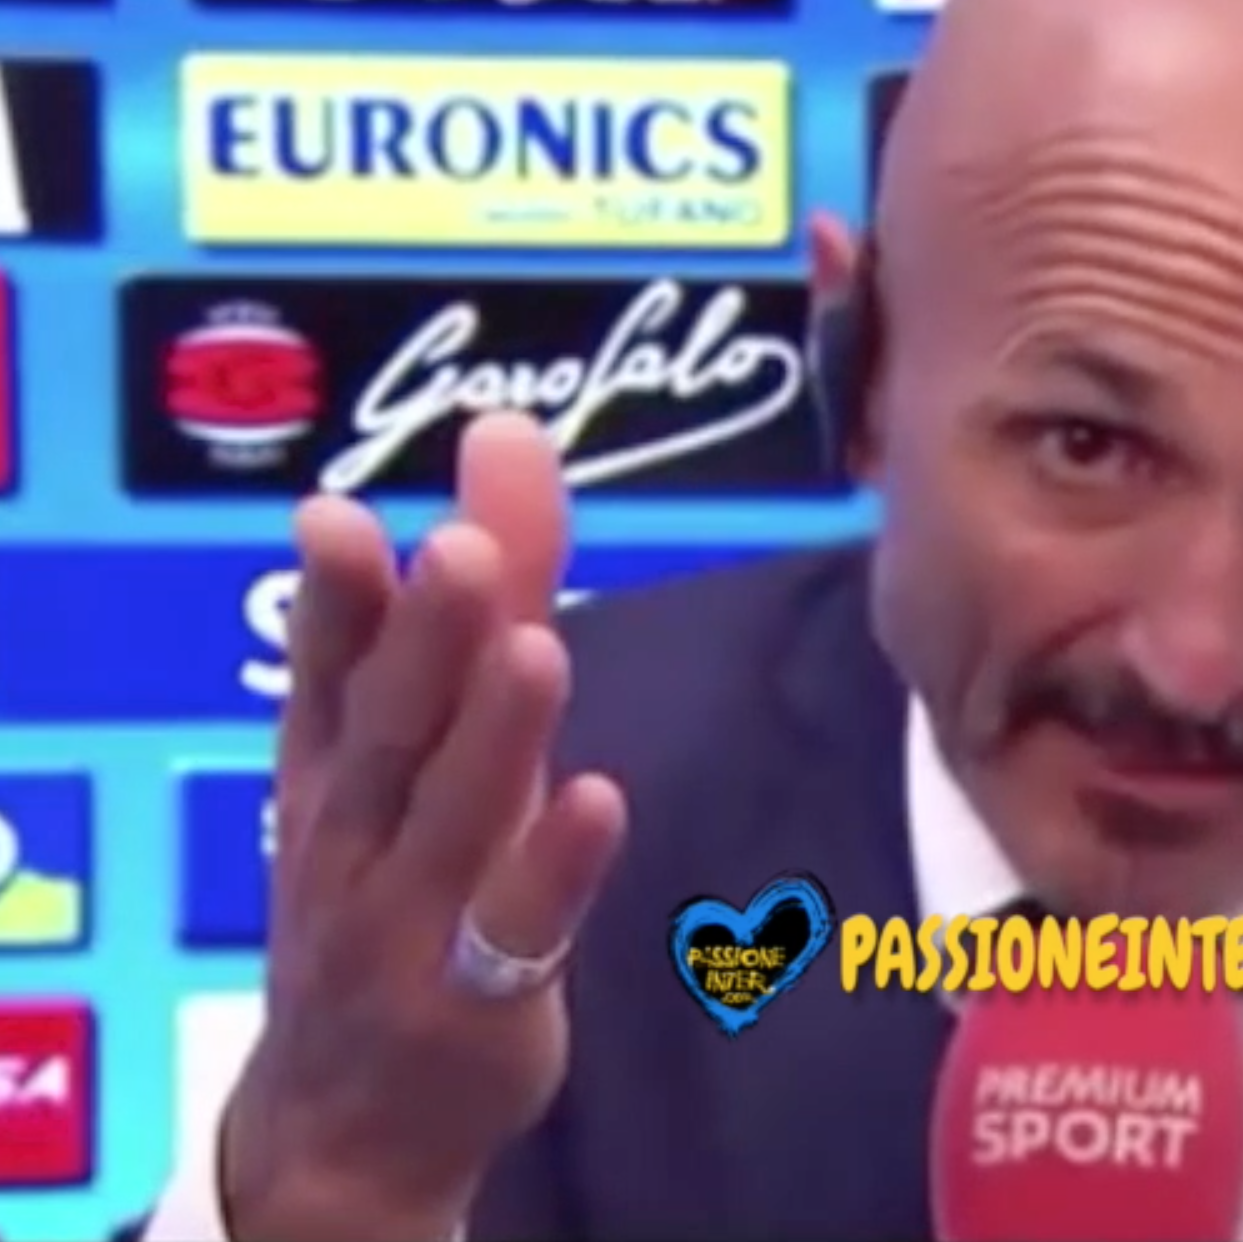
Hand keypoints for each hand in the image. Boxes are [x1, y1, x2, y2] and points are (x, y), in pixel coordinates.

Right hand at [220, 413, 628, 1241]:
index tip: (337, 514)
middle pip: (388, 730)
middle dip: (420, 641)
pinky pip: (516, 932)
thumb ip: (470, 603)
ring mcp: (409, 923)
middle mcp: (357, 836)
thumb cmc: (384, 895)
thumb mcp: (410, 755)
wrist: (344, 1118)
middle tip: (458, 549)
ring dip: (491, 737)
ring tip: (533, 650)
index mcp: (333, 768)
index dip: (336, 595)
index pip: (329, 669)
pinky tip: (599, 802)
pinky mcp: (478, 1001)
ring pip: (448, 821)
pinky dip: (553, 869)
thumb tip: (504, 437)